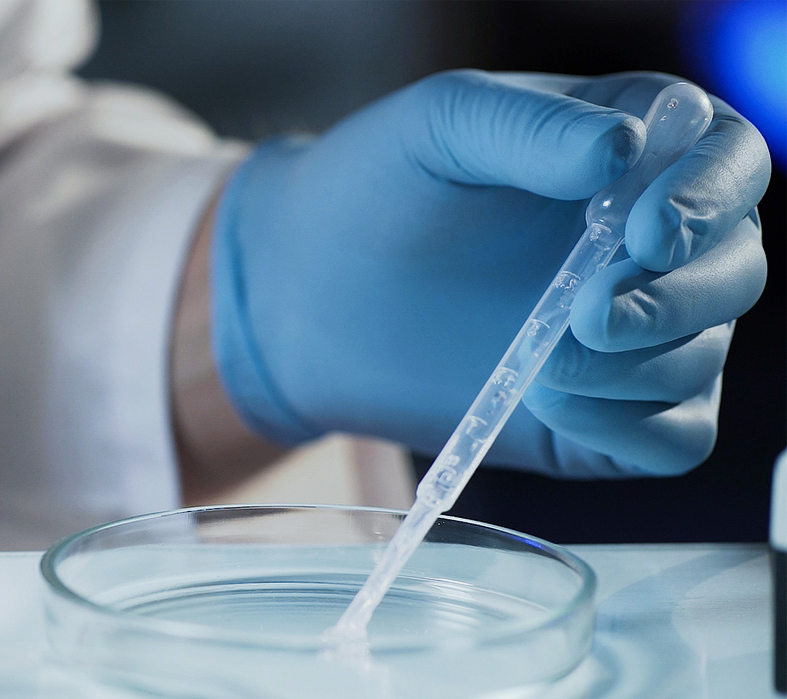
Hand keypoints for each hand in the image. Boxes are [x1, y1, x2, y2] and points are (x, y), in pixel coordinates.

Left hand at [211, 70, 769, 477]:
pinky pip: (676, 439)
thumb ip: (530, 127)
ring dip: (633, 369)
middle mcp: (662, 237)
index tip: (646, 231)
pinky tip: (553, 403)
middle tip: (584, 315)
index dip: (711, 197)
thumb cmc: (376, 186)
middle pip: (736, 271)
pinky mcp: (613, 410)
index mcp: (644, 145)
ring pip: (703, 357)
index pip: (732, 159)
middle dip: (673, 301)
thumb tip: (624, 150)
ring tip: (538, 361)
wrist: (305, 288)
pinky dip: (629, 429)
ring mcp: (643, 327)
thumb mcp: (440, 126)